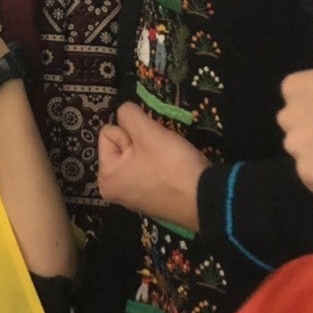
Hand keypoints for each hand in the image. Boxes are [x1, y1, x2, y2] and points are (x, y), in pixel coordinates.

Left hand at [98, 102, 208, 230]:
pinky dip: (161, 167)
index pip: (108, 132)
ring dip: (153, 152)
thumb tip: (123, 111)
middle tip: (160, 153)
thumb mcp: (147, 131)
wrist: (206, 198)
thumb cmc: (171, 165)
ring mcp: (134, 198)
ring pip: (138, 156)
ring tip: (169, 161)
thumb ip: (128, 114)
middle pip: (122, 145)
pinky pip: (150, 171)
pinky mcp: (153, 200)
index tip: (148, 146)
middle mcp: (114, 191)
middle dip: (142, 142)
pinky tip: (173, 172)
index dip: (131, 132)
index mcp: (105, 178)